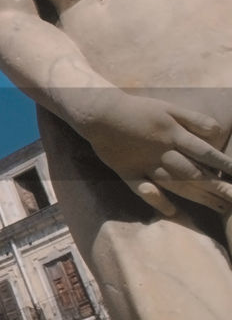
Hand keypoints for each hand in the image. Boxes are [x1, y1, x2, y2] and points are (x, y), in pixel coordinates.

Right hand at [78, 93, 231, 215]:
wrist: (100, 112)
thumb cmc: (138, 109)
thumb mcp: (169, 107)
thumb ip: (194, 119)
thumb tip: (218, 133)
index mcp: (174, 135)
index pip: (206, 153)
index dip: (225, 165)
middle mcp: (161, 152)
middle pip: (194, 173)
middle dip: (218, 187)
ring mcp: (144, 165)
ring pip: (175, 184)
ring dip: (198, 197)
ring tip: (218, 207)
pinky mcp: (127, 172)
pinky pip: (142, 189)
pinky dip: (157, 200)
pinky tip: (172, 212)